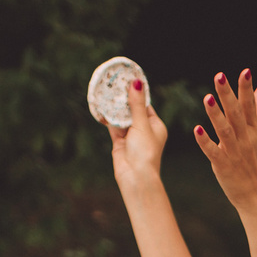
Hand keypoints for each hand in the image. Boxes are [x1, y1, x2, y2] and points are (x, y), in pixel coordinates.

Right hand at [105, 74, 168, 196]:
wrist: (135, 177)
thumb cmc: (145, 152)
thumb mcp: (142, 124)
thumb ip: (137, 104)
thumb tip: (137, 82)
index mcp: (156, 126)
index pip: (145, 105)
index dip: (136, 93)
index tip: (127, 80)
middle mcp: (144, 130)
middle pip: (132, 110)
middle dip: (123, 99)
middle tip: (113, 83)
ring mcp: (131, 136)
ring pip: (121, 118)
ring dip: (114, 108)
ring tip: (105, 92)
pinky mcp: (120, 142)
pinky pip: (113, 126)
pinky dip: (108, 118)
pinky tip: (101, 107)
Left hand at [193, 71, 256, 214]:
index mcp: (254, 129)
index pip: (251, 105)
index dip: (247, 88)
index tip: (245, 71)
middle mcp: (245, 138)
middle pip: (236, 114)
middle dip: (228, 95)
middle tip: (220, 76)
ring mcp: (234, 152)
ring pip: (224, 131)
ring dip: (216, 115)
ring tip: (208, 99)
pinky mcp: (224, 166)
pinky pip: (213, 152)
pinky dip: (205, 142)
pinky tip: (197, 130)